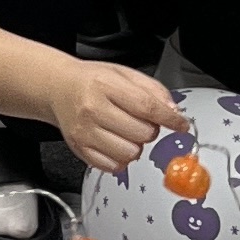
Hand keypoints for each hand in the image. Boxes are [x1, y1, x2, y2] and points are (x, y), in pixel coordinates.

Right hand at [47, 56, 191, 179]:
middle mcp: (92, 109)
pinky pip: (114, 166)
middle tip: (140, 121)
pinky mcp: (80, 150)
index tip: (180, 125)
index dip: (170, 119)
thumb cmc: (91, 81)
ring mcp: (85, 132)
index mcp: (105, 85)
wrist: (59, 88)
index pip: (147, 107)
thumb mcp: (124, 73)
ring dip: (136, 145)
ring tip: (126, 132)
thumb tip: (173, 112)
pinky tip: (116, 143)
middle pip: (142, 133)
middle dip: (150, 129)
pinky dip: (122, 158)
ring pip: (131, 153)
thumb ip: (152, 90)